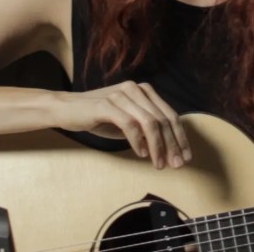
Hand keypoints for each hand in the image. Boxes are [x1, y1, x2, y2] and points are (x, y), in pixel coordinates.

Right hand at [59, 81, 190, 169]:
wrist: (67, 109)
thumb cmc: (99, 118)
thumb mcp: (128, 123)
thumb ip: (147, 130)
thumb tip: (170, 150)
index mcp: (144, 91)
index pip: (170, 114)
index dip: (180, 137)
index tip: (185, 156)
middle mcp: (136, 89)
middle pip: (163, 119)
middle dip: (173, 144)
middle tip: (175, 165)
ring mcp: (122, 95)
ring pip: (150, 122)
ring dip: (158, 146)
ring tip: (159, 164)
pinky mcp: (107, 104)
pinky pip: (129, 124)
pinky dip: (138, 141)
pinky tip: (141, 154)